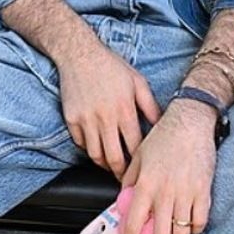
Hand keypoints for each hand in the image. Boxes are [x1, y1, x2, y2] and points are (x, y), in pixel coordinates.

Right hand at [57, 34, 160, 179]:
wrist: (79, 55)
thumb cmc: (110, 67)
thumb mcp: (138, 82)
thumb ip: (150, 105)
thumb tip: (161, 124)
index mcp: (125, 109)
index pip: (134, 145)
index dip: (139, 161)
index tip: (142, 168)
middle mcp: (105, 118)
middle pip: (114, 157)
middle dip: (121, 172)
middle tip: (125, 178)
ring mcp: (86, 120)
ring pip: (95, 155)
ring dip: (105, 164)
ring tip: (112, 166)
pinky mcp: (71, 120)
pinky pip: (80, 144)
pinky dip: (89, 150)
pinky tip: (97, 148)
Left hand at [120, 99, 216, 233]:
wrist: (190, 122)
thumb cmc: (165, 136)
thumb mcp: (138, 156)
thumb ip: (129, 180)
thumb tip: (124, 200)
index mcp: (145, 184)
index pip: (133, 224)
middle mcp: (164, 192)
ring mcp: (185, 193)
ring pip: (181, 233)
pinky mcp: (203, 190)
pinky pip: (200, 221)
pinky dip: (195, 229)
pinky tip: (191, 226)